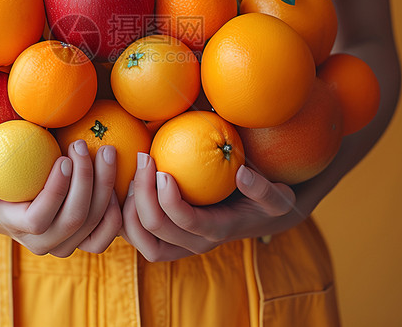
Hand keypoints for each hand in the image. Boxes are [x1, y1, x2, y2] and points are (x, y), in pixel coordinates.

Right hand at [0, 141, 121, 256]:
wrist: (3, 201)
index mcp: (17, 228)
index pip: (40, 218)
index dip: (56, 191)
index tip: (64, 157)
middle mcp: (44, 243)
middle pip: (74, 219)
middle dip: (87, 180)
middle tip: (88, 145)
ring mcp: (66, 243)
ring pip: (94, 222)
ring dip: (104, 185)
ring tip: (105, 151)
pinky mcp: (84, 237)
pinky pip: (106, 232)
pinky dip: (116, 208)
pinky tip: (117, 178)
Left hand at [121, 152, 299, 261]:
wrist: (260, 218)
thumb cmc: (267, 200)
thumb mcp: (278, 196)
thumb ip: (263, 188)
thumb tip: (241, 174)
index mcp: (217, 231)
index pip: (185, 221)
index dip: (168, 198)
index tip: (163, 168)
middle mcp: (194, 244)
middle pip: (155, 230)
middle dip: (142, 194)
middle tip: (143, 158)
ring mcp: (177, 244)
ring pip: (139, 238)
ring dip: (129, 207)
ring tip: (132, 173)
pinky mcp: (165, 238)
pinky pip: (135, 233)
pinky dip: (124, 213)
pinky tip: (124, 182)